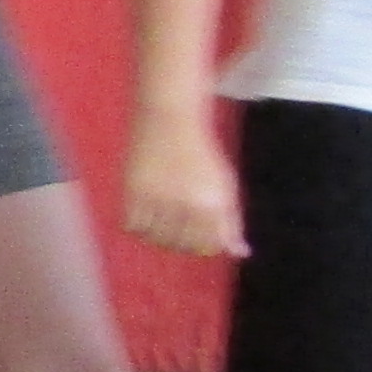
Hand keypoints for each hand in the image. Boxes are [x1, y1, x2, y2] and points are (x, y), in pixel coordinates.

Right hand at [124, 118, 245, 258]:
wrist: (168, 119)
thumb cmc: (200, 153)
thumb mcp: (224, 186)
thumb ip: (232, 221)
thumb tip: (240, 252)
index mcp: (212, 204)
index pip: (208, 246)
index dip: (203, 245)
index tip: (199, 235)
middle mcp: (186, 205)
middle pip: (181, 245)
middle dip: (181, 241)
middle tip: (178, 224)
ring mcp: (158, 199)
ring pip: (155, 239)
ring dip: (158, 235)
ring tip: (161, 217)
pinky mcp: (133, 191)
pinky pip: (132, 226)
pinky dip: (137, 225)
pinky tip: (145, 212)